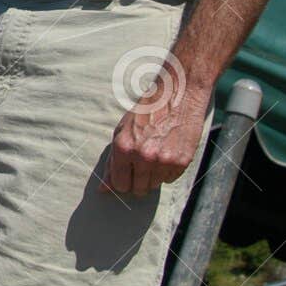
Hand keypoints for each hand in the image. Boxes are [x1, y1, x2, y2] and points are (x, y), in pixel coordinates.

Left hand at [104, 79, 210, 196]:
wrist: (177, 95)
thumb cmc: (147, 111)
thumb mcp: (122, 131)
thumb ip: (112, 162)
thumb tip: (103, 190)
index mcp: (123, 147)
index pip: (119, 185)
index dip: (122, 183)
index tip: (127, 176)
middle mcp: (142, 156)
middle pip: (137, 189)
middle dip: (137, 182)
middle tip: (142, 166)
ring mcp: (163, 160)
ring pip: (154, 186)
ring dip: (153, 176)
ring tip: (155, 155)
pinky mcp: (181, 161)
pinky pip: (170, 179)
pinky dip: (167, 171)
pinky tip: (167, 152)